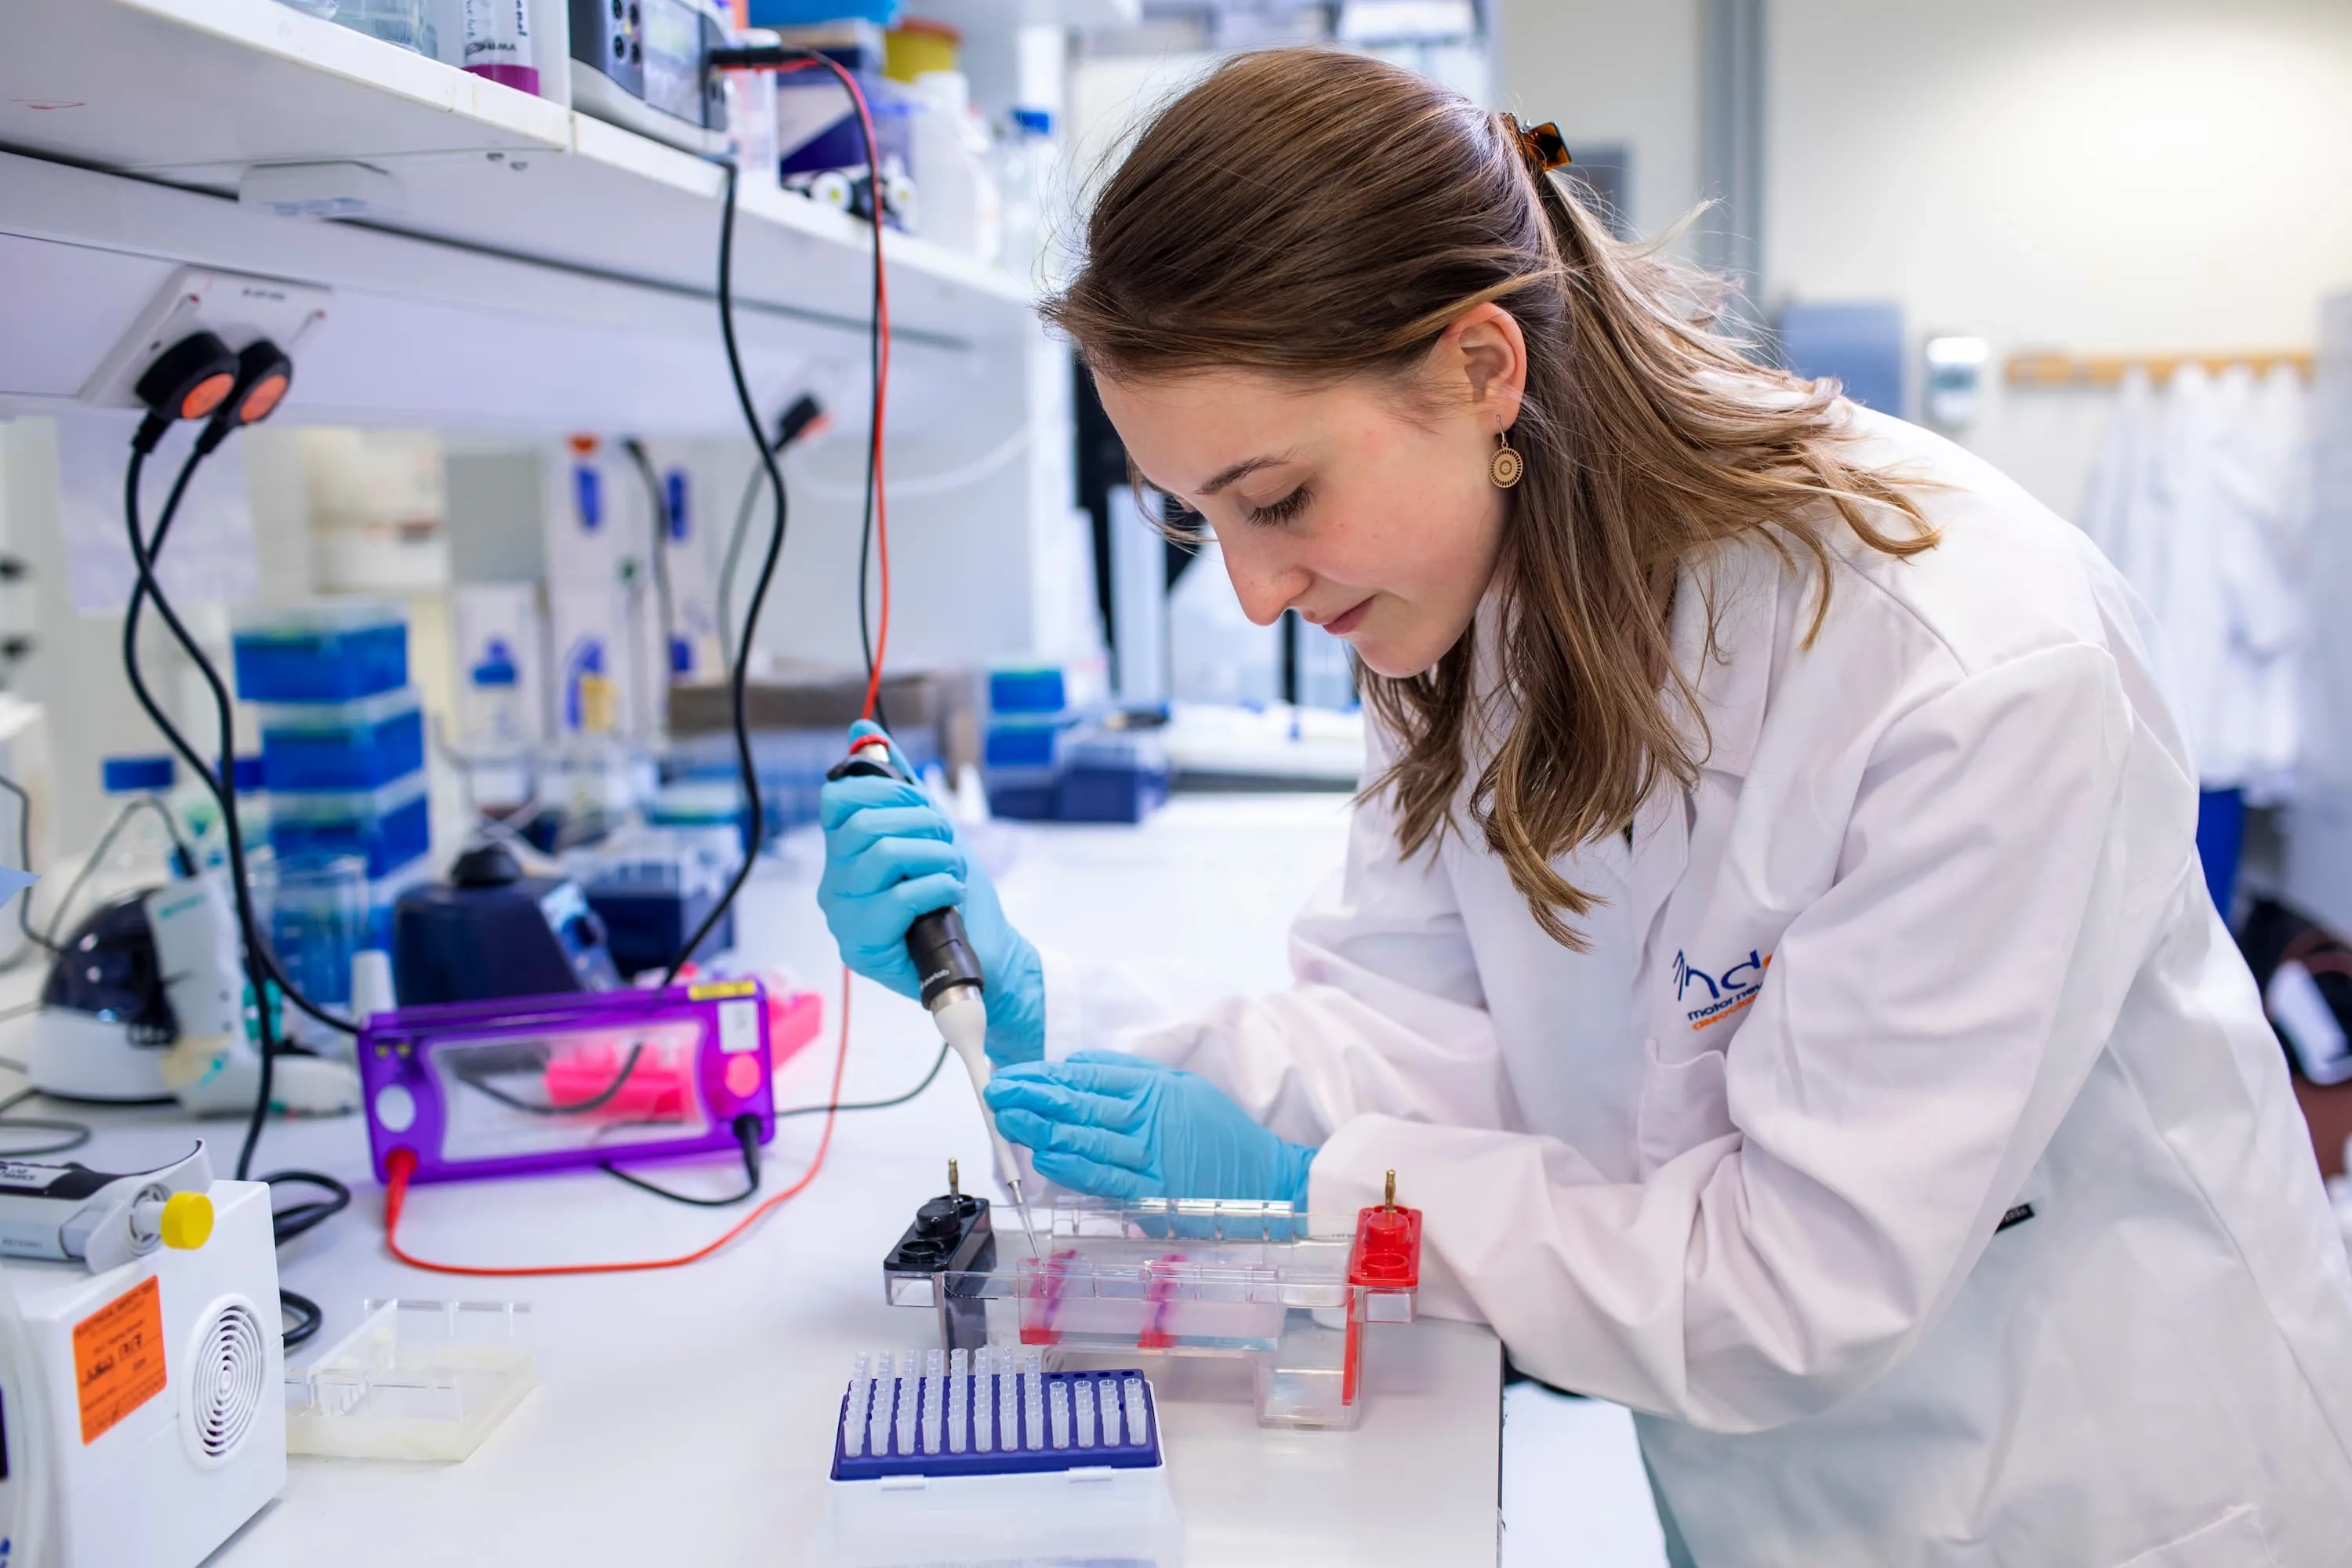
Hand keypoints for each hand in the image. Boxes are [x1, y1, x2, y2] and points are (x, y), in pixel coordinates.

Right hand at [816, 720, 1044, 1062]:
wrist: (991, 955)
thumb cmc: (959, 897)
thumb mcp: (932, 830)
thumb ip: (898, 783)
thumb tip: (863, 727)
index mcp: (844, 855)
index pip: (836, 800)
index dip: (884, 789)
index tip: (920, 803)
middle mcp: (835, 885)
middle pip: (861, 822)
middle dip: (920, 822)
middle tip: (946, 845)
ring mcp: (844, 917)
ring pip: (882, 853)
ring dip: (934, 856)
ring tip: (951, 873)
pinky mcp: (862, 947)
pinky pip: (898, 896)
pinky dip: (939, 887)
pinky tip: (951, 897)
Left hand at [984, 1051, 1315, 1204]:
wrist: (1266, 1181)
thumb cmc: (1219, 1134)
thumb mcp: (1181, 1087)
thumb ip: (1130, 1074)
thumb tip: (1075, 1065)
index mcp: (1155, 1088)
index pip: (1090, 1077)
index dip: (1047, 1075)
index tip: (1016, 1074)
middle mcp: (1151, 1118)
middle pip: (1082, 1104)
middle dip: (1035, 1097)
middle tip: (999, 1091)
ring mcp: (1152, 1157)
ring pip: (1088, 1139)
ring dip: (1043, 1129)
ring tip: (1010, 1120)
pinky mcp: (1154, 1194)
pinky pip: (1105, 1179)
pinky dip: (1072, 1168)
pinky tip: (1044, 1158)